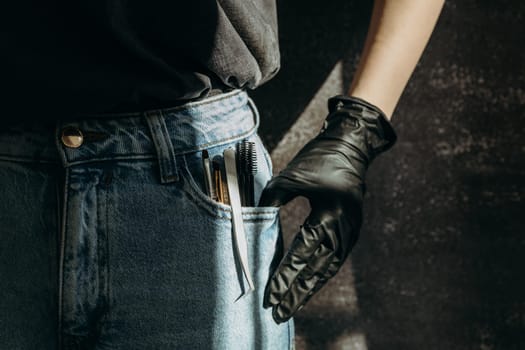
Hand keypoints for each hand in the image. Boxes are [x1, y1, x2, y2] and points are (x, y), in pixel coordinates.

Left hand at [259, 95, 396, 322]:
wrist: (351, 146)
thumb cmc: (318, 159)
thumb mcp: (290, 177)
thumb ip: (271, 202)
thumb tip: (253, 223)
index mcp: (327, 214)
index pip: (301, 253)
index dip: (285, 276)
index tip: (270, 295)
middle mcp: (343, 228)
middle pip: (316, 269)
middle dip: (296, 293)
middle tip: (279, 313)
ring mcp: (351, 230)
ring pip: (328, 269)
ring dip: (310, 289)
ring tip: (293, 307)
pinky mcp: (352, 229)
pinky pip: (335, 259)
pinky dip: (321, 275)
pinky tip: (310, 285)